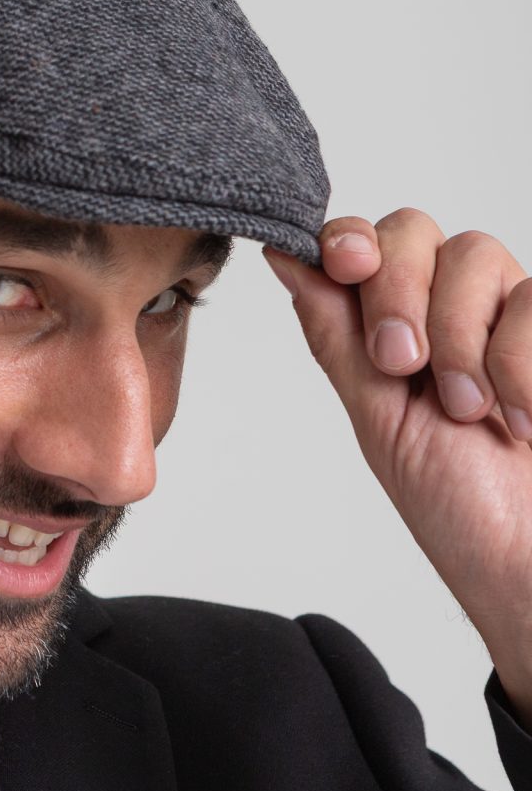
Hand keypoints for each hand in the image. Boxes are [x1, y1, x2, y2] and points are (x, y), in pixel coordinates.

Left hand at [262, 211, 531, 719]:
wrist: (528, 560)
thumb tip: (284, 260)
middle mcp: (449, 310)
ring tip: (470, 409)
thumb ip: (339, 338)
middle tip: (404, 364)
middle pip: (412, 230)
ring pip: (473, 253)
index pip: (362, 245)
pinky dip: (516, 360)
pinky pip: (531, 297)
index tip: (344, 263)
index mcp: (392, 330)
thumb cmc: (459, 508)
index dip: (348, 240)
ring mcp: (508, 316)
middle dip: (397, 290)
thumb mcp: (381, 422)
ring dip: (458, 335)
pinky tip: (521, 415)